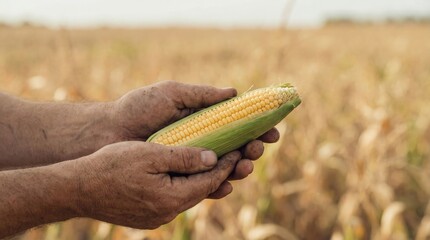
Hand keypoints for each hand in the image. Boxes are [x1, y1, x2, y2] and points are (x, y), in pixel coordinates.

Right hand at [76, 141, 240, 228]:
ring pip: (189, 195)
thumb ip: (182, 157)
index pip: (210, 181)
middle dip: (221, 172)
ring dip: (204, 179)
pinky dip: (185, 185)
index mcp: (171, 198)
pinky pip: (175, 199)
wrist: (78, 188)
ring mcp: (157, 217)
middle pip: (203, 191)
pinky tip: (188, 174)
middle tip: (237, 154)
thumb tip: (212, 157)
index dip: (227, 164)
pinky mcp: (148, 215)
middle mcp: (168, 213)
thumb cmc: (111, 166)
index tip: (240, 148)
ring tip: (218, 163)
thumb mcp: (150, 154)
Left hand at [111, 81, 279, 197]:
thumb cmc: (139, 108)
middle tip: (257, 149)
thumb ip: (203, 95)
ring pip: (225, 169)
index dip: (257, 129)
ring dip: (241, 168)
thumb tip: (235, 93)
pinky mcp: (180, 177)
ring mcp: (191, 160)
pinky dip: (218, 187)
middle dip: (252, 150)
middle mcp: (202, 141)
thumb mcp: (172, 94)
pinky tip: (227, 185)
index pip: (238, 125)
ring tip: (245, 165)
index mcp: (203, 120)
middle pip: (237, 149)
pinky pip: (204, 185)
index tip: (272, 131)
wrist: (109, 130)